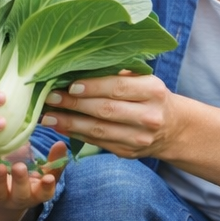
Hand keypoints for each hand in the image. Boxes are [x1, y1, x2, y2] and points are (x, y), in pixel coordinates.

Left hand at [0, 141, 67, 212]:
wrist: (0, 208)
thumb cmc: (26, 185)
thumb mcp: (41, 175)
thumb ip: (53, 161)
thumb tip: (62, 143)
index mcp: (36, 194)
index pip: (45, 193)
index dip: (47, 187)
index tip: (48, 178)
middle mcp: (19, 199)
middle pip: (20, 194)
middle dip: (20, 181)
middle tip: (19, 167)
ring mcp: (0, 200)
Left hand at [39, 71, 177, 158]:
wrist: (172, 127)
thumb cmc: (149, 96)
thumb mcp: (143, 79)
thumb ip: (118, 72)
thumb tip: (77, 67)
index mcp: (153, 91)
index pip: (118, 88)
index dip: (92, 87)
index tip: (69, 85)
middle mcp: (149, 116)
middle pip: (106, 110)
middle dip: (74, 104)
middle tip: (50, 97)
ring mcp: (139, 138)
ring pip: (99, 130)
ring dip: (69, 123)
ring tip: (47, 116)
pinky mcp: (128, 153)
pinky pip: (97, 142)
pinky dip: (76, 134)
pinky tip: (60, 127)